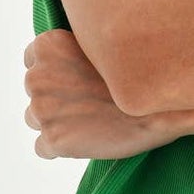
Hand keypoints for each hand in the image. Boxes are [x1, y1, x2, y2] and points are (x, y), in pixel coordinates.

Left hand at [23, 28, 182, 157]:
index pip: (33, 61)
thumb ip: (75, 49)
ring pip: (35, 120)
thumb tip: (65, 63)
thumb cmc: (138, 74)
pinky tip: (85, 141)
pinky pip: (42, 148)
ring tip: (89, 122)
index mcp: (47, 46)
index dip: (57, 72)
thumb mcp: (101, 45)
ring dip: (56, 123)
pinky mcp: (53, 140)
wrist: (160, 106)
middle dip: (57, 99)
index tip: (79, 80)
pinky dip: (60, 148)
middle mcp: (37, 76)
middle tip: (90, 103)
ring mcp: (43, 110)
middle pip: (35, 92)